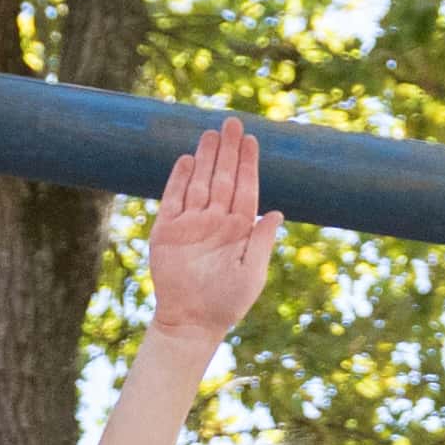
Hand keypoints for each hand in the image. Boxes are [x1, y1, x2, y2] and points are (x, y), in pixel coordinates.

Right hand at [137, 117, 275, 342]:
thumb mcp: (252, 273)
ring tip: (210, 133)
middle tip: (231, 122)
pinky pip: (173, 199)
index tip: (251, 140)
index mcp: (238, 229)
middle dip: (227, 151)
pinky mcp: (167, 231)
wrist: (191, 322)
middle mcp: (215, 221)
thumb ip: (262, 242)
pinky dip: (179, 179)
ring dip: (205, 158)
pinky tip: (187, 160)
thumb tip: (277, 212)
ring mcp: (190, 224)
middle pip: (223, 178)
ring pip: (199, 182)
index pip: (245, 188)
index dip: (248, 164)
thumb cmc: (226, 303)